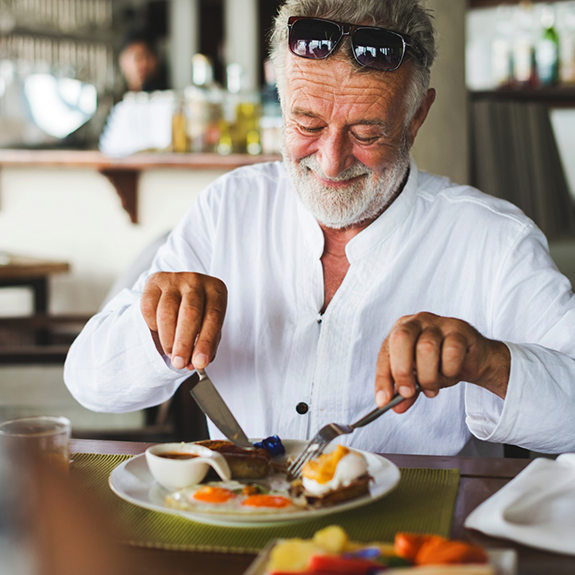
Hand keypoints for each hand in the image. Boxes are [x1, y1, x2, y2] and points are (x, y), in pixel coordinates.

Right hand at [140, 272, 226, 370]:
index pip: (214, 317)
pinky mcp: (154, 281)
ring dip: (168, 339)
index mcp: (216, 290)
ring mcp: (174, 279)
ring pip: (167, 313)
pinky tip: (160, 332)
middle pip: (190, 313)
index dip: (206, 342)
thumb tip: (195, 364)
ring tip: (172, 355)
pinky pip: (149, 308)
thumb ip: (205, 345)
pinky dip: (153, 326)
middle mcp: (196, 280)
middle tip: (179, 363)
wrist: (180, 291)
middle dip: (184, 343)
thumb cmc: (200, 313)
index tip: (200, 363)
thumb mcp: (208, 326)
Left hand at [375, 312, 509, 412]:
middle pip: (401, 339)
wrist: (472, 359)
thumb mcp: (419, 379)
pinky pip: (452, 352)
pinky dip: (449, 370)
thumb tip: (397, 407)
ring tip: (433, 387)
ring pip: (426, 348)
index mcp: (400, 330)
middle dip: (402, 371)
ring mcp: (439, 323)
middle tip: (408, 393)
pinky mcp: (460, 329)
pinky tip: (450, 373)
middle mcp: (417, 322)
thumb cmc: (440, 364)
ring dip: (429, 376)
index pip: (385, 353)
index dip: (382, 378)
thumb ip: (407, 392)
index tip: (384, 401)